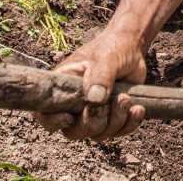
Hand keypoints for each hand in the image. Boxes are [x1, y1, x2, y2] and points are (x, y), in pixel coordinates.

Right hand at [33, 29, 149, 139]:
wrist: (131, 48)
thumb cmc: (112, 48)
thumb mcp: (106, 58)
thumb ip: (99, 76)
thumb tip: (94, 100)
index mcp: (62, 87)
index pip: (44, 113)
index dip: (53, 121)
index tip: (71, 116)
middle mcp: (74, 104)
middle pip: (74, 131)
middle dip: (96, 122)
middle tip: (117, 99)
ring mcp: (92, 112)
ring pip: (97, 134)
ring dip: (116, 121)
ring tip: (127, 98)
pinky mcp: (110, 117)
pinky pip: (116, 133)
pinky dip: (129, 125)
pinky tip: (138, 109)